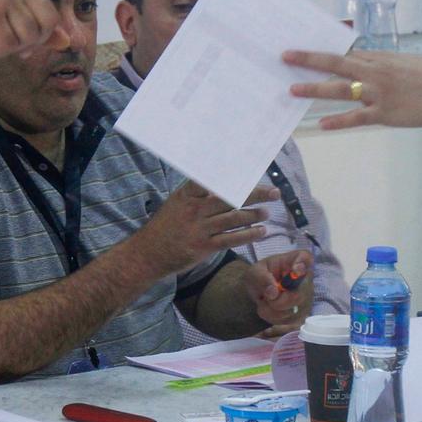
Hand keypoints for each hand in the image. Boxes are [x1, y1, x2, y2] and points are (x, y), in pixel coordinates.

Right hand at [131, 181, 277, 276]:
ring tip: (267, 212)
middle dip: (255, 194)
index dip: (234, 174)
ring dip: (254, 215)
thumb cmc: (165, 226)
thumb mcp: (177, 203)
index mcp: (188, 194)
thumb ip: (197, 193)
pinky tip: (261, 232)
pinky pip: (230, 239)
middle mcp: (195, 209)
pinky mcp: (203, 246)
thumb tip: (223, 181)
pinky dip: (248, 235)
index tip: (253, 169)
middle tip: (274, 192)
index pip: (213, 179)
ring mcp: (199, 228)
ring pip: (233, 218)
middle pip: (230, 198)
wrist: (148, 253)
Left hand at [248, 249, 313, 333]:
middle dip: (280, 301)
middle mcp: (304, 278)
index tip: (295, 270)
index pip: (305, 258)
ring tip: (265, 301)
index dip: (303, 265)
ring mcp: (305, 296)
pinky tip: (269, 309)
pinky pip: (288, 320)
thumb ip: (262, 278)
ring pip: (293, 310)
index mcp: (294, 260)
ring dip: (273, 310)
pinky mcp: (301, 313)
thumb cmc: (260, 276)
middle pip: (300, 293)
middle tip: (267, 298)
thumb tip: (273, 292)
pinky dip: (273, 317)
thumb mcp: (254, 272)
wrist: (259, 290)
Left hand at [283, 50, 421, 130]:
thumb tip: (360, 60)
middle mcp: (375, 72)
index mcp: (379, 59)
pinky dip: (340, 120)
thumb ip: (380, 63)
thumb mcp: (404, 62)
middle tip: (286, 57)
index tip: (301, 49)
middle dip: (309, 60)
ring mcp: (378, 93)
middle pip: (336, 63)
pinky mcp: (385, 113)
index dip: (320, 52)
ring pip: (341, 89)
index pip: (344, 53)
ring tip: (294, 90)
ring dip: (315, 89)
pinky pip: (358, 117)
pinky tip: (323, 124)